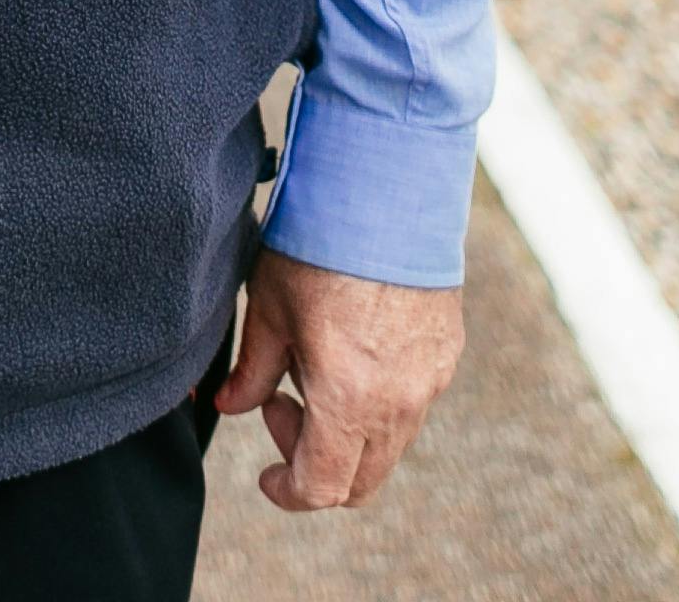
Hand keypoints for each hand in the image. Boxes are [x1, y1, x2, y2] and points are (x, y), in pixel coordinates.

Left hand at [211, 249, 461, 511]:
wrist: (388, 188)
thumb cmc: (319, 244)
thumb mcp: (269, 308)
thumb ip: (253, 371)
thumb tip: (232, 406)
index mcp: (348, 400)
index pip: (321, 488)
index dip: (287, 491)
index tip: (266, 473)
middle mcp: (398, 403)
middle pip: (361, 483)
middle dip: (316, 466)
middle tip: (282, 404)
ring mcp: (430, 380)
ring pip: (389, 446)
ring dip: (347, 434)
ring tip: (314, 366)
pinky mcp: (447, 354)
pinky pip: (412, 406)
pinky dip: (378, 404)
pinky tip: (351, 350)